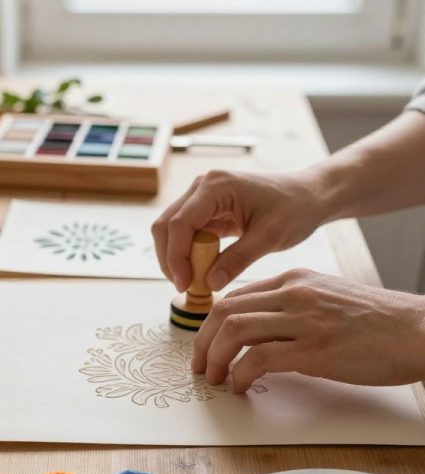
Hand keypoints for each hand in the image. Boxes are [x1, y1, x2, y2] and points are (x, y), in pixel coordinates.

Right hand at [152, 169, 326, 291]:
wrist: (308, 196)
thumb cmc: (294, 209)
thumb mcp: (269, 237)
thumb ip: (238, 260)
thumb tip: (209, 284)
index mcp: (216, 186)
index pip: (180, 223)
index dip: (176, 257)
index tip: (185, 284)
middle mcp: (203, 186)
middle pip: (166, 225)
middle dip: (170, 259)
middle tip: (186, 288)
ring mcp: (202, 196)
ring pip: (171, 230)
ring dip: (176, 257)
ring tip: (194, 283)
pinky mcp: (206, 209)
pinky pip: (185, 233)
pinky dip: (187, 254)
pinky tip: (200, 272)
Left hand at [192, 269, 424, 392]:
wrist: (417, 331)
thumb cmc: (379, 323)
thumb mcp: (329, 299)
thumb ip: (295, 308)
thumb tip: (263, 333)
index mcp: (296, 280)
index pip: (236, 296)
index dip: (212, 324)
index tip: (206, 345)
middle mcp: (295, 294)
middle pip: (226, 310)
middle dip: (203, 341)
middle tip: (200, 366)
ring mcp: (304, 320)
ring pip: (234, 330)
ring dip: (215, 358)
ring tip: (215, 379)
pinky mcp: (314, 349)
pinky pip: (258, 359)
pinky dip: (240, 374)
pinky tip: (241, 386)